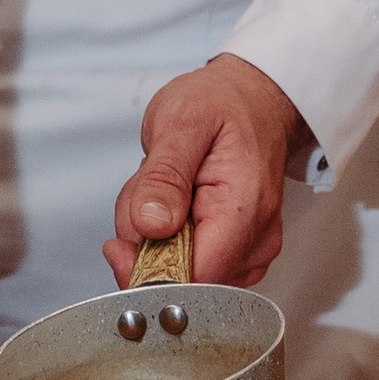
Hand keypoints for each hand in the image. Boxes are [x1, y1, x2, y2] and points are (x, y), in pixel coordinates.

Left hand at [105, 54, 306, 287]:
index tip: (123, 242)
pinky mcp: (238, 252)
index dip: (148, 271)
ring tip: (163, 187)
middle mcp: (255, 239)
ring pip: (179, 274)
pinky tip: (173, 203)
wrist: (252, 99)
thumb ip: (164, 176)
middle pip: (181, 279)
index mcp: (244, 208)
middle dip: (146, 243)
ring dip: (153, 237)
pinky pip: (187, 264)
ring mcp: (250, 249)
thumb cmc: (222, 105)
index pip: (194, 279)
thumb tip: (152, 225)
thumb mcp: (180, 122)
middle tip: (147, 190)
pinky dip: (166, 238)